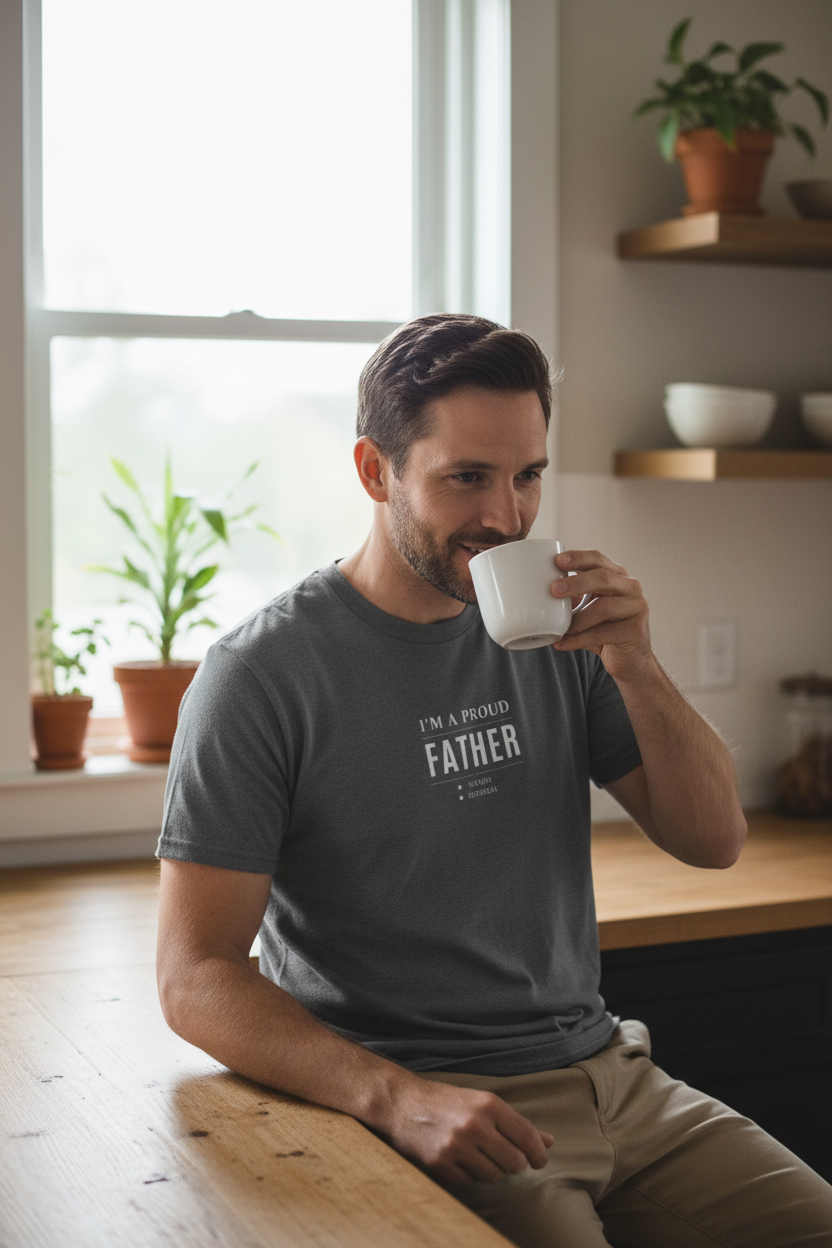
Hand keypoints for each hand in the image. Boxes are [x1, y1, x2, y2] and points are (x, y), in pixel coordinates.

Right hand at [382, 1076, 552, 1187]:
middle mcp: (475, 1125)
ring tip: (479, 1155)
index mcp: (489, 1105)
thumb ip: (516, 1123)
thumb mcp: (483, 1103)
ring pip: (494, 1176)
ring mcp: (457, 1146)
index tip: (539, 1160)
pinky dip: (470, 1176)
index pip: (527, 1137)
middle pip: (515, 1162)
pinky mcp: (441, 1164)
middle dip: (514, 1163)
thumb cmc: (448, 1102)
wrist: (404, 1103)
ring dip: (492, 1170)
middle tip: (505, 1156)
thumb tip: (549, 1142)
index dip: (538, 1154)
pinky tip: (462, 1160)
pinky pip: (471, 1183)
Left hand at [551, 549, 652, 683]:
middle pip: (603, 577)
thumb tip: (540, 592)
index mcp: (617, 576)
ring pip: (604, 607)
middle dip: (576, 582)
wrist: (629, 659)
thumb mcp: (586, 610)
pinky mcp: (635, 630)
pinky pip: (602, 632)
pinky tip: (562, 643)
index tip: (557, 561)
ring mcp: (637, 607)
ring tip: (559, 629)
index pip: (597, 559)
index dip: (578, 558)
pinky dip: (578, 639)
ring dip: (577, 619)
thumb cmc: (605, 630)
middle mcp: (631, 587)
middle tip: (554, 589)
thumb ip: (572, 599)